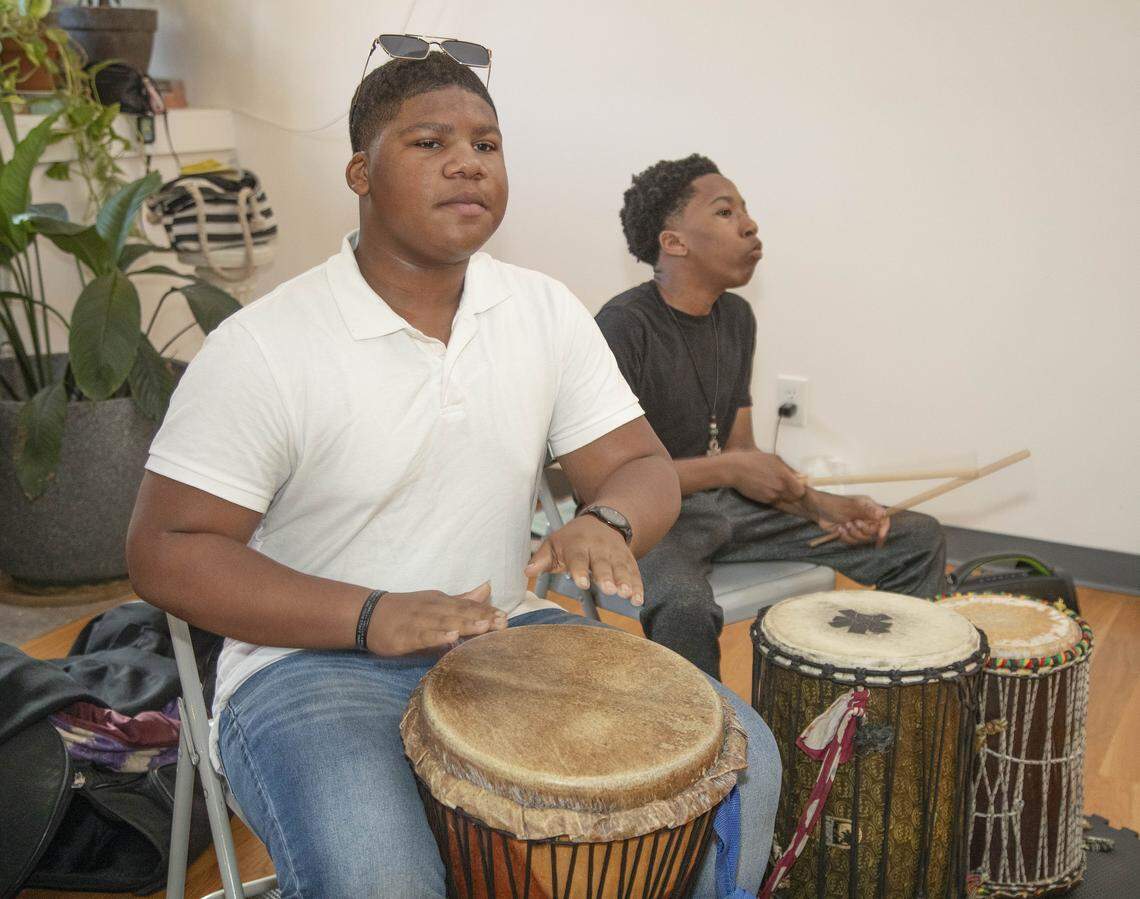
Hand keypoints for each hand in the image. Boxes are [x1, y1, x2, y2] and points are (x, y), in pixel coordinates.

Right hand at [366, 582, 505, 655]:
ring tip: (485, 626)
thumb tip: (488, 588)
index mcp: (441, 601)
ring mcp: (419, 620)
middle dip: (482, 617)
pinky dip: (438, 636)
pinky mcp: (406, 635)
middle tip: (503, 623)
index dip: (487, 611)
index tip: (506, 617)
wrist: (368, 614)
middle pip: (460, 612)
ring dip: (465, 623)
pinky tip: (451, 637)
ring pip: (445, 622)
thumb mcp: (435, 602)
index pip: (468, 605)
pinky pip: (424, 635)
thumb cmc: (406, 610)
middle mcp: (433, 608)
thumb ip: (462, 599)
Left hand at [524, 515, 643, 605]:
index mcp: (578, 544)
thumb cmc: (572, 538)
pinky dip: (638, 586)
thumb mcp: (554, 543)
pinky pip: (634, 572)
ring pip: (620, 567)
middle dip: (606, 576)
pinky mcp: (628, 559)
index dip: (580, 570)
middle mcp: (598, 548)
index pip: (578, 557)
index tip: (581, 583)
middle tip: (609, 590)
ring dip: (625, 581)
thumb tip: (527, 572)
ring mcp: (615, 553)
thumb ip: (542, 559)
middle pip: (602, 563)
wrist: (603, 520)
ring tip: (626, 594)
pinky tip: (638, 599)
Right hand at [729, 450, 805, 504]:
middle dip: (792, 493)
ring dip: (781, 494)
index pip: (801, 491)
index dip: (800, 489)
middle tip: (785, 485)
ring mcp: (771, 495)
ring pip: (783, 499)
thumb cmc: (754, 460)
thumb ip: (788, 468)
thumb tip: (801, 476)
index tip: (797, 485)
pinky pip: (773, 500)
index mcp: (784, 476)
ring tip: (771, 484)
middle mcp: (779, 488)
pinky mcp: (763, 501)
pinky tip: (763, 486)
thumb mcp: (773, 459)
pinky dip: (771, 495)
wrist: (734, 469)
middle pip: (794, 497)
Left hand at [816, 494, 889, 547]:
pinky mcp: (850, 533)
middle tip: (854, 523)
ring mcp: (858, 526)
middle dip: (863, 530)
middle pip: (874, 532)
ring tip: (844, 525)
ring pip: (863, 538)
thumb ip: (867, 511)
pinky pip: (853, 541)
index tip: (880, 535)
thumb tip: (883, 514)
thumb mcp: (851, 506)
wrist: (818, 510)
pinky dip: (846, 537)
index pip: (884, 519)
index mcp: (869, 507)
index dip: (884, 528)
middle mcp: (866, 517)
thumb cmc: (833, 504)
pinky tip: (839, 529)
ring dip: (853, 533)